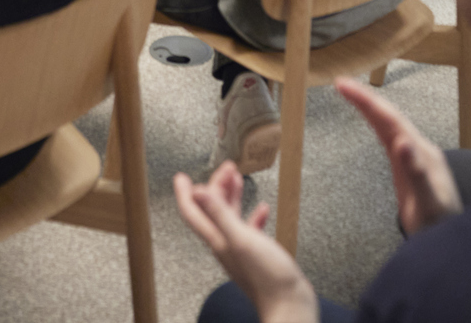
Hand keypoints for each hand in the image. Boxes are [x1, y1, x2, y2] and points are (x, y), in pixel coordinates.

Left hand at [173, 164, 320, 322]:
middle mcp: (226, 244)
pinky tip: (262, 209)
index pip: (193, 213)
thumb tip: (198, 192)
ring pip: (231, 217)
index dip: (185, 193)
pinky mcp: (258, 254)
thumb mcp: (241, 239)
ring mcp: (242, 250)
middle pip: (213, 210)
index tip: (181, 177)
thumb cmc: (267, 277)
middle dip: (216, 186)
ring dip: (232, 196)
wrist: (288, 304)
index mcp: (218, 240)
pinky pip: (251, 230)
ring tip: (237, 178)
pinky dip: (254, 216)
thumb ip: (220, 214)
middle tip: (225, 167)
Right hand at [334, 79, 460, 236]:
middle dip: (366, 98)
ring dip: (371, 108)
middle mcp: (420, 149)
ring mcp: (416, 156)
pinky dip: (377, 124)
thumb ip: (416, 174)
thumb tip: (402, 142)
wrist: (450, 241)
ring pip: (391, 124)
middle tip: (341, 84)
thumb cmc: (439, 226)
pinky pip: (391, 137)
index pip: (390, 119)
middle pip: (390, 116)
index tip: (345, 87)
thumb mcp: (427, 204)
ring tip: (350, 93)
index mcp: (421, 153)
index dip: (367, 102)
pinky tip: (372, 121)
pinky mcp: (410, 167)